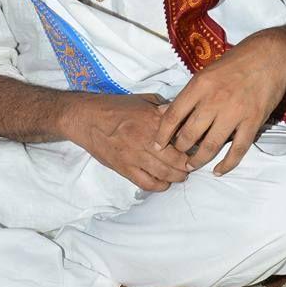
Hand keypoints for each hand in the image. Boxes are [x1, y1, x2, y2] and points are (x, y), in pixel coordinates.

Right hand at [67, 93, 191, 191]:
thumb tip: (183, 115)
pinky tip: (164, 183)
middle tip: (192, 164)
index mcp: (152, 120)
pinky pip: (147, 183)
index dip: (193, 145)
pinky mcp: (124, 168)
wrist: (86, 118)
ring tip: (181, 175)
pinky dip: (159, 186)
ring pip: (164, 174)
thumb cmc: (115, 107)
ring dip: (177, 177)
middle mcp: (146, 139)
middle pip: (177, 160)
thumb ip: (163, 109)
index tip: (198, 147)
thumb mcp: (143, 100)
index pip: (182, 137)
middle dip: (188, 165)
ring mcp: (134, 156)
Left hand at [154, 29, 285, 174]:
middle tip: (176, 156)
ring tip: (191, 166)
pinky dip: (227, 163)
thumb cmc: (235, 62)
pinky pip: (238, 149)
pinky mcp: (253, 122)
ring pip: (210, 145)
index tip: (156, 146)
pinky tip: (218, 170)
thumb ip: (189, 94)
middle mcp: (214, 100)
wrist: (270, 56)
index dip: (162, 135)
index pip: (173, 116)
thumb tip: (166, 112)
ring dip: (198, 160)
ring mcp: (234, 113)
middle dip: (179, 149)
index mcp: (199, 86)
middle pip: (189, 134)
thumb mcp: (206, 72)